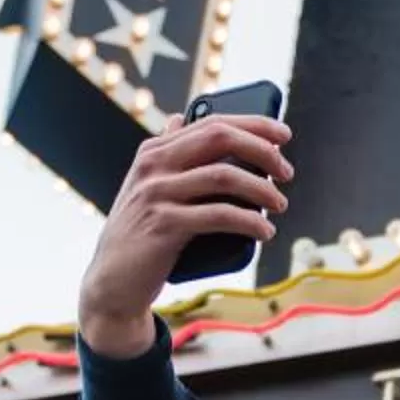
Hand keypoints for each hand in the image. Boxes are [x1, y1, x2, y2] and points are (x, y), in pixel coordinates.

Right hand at [76, 112, 296, 354]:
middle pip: (220, 138)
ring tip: (280, 205)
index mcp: (154, 151)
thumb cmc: (141, 234)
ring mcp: (157, 194)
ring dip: (262, 189)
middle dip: (262, 150)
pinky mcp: (164, 225)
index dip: (253, 123)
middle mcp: (154, 166)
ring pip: (224, 176)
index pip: (211, 122)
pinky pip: (219, 215)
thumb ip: (167, 155)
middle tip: (287, 172)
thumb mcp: (149, 187)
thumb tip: (181, 118)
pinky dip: (249, 222)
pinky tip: (264, 231)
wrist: (113, 282)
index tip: (284, 133)